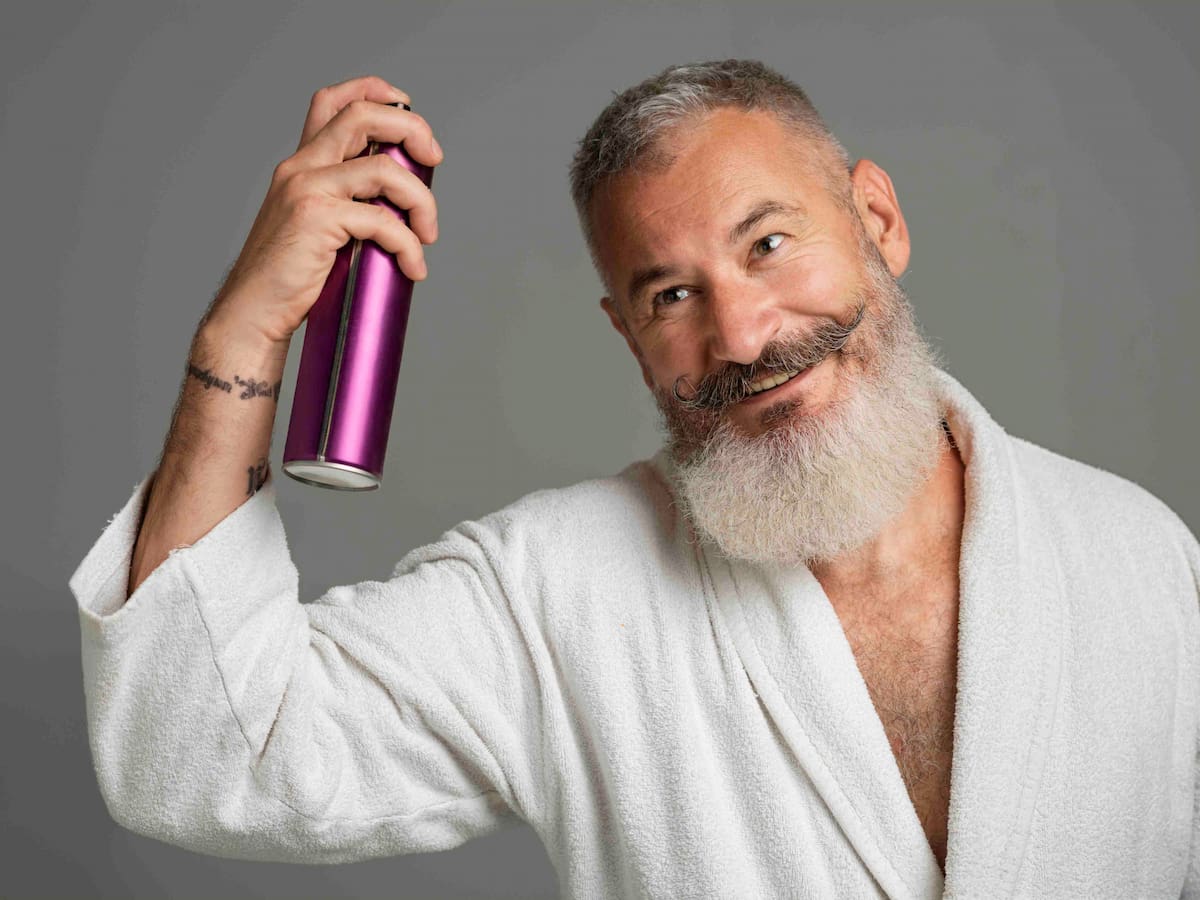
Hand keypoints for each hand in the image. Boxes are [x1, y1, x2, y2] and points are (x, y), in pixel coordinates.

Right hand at [205, 75, 442, 346]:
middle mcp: (301, 166)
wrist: (254, 311)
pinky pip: (382, 221)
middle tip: (434, 160)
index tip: (411, 117)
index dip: (377, 93)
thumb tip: (405, 205)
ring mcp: (306, 189)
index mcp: (302, 163)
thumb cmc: (290, 277)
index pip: (335, 100)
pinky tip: (413, 266)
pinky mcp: (315, 218)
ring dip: (420, 200)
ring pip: (383, 168)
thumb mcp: (319, 226)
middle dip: (412, 129)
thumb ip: (350, 204)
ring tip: (428, 234)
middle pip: (363, 116)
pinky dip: (408, 245)